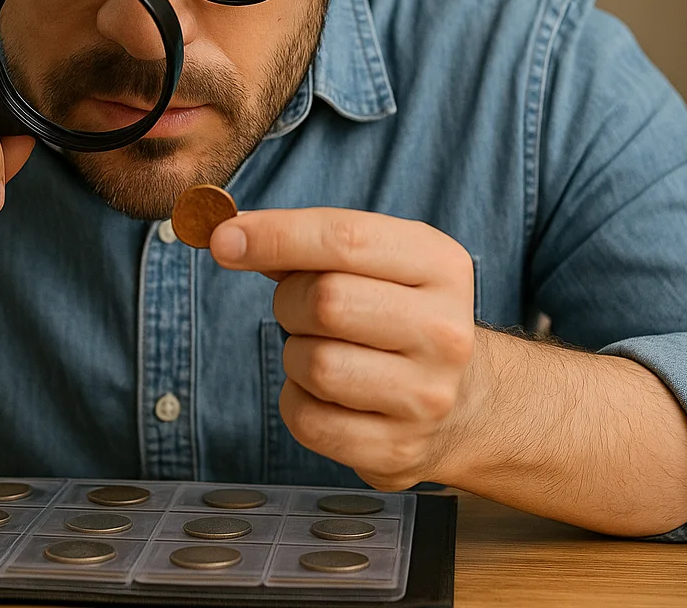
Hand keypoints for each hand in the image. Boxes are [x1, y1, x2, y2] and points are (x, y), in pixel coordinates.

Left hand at [211, 208, 476, 489]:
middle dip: (290, 302)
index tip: (223, 239)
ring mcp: (426, 397)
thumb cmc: (396, 316)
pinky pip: (308, 420)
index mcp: (440, 266)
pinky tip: (327, 396)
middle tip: (301, 311)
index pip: (345, 238)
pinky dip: (298, 402)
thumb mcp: (377, 264)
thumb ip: (310, 245)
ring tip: (324, 353)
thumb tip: (231, 238)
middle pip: (325, 302)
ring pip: (314, 365)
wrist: (463, 404)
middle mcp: (444, 331)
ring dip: (296, 356)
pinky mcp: (397, 450)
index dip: (275, 235)